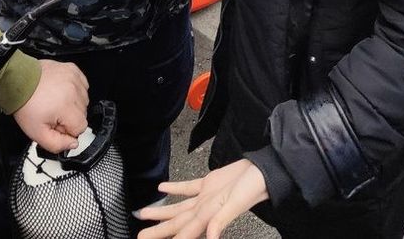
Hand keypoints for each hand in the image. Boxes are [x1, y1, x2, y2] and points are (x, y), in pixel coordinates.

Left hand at [11, 58, 88, 152]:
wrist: (19, 82)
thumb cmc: (26, 105)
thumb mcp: (37, 134)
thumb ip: (57, 144)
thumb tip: (73, 143)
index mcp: (67, 107)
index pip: (81, 127)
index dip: (67, 130)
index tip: (56, 125)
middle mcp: (74, 90)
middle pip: (83, 114)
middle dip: (69, 117)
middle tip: (52, 114)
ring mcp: (74, 78)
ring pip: (84, 100)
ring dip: (73, 104)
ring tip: (56, 102)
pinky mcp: (73, 70)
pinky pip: (83, 85)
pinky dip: (75, 90)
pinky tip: (61, 92)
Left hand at [137, 159, 268, 238]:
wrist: (264, 170)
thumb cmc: (254, 187)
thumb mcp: (237, 203)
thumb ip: (222, 220)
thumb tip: (211, 238)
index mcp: (209, 214)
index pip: (184, 232)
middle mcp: (204, 208)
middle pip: (176, 223)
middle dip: (158, 231)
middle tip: (140, 238)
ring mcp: (205, 197)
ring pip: (179, 207)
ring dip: (162, 212)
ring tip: (144, 215)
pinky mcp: (209, 183)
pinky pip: (188, 187)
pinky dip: (175, 188)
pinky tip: (162, 188)